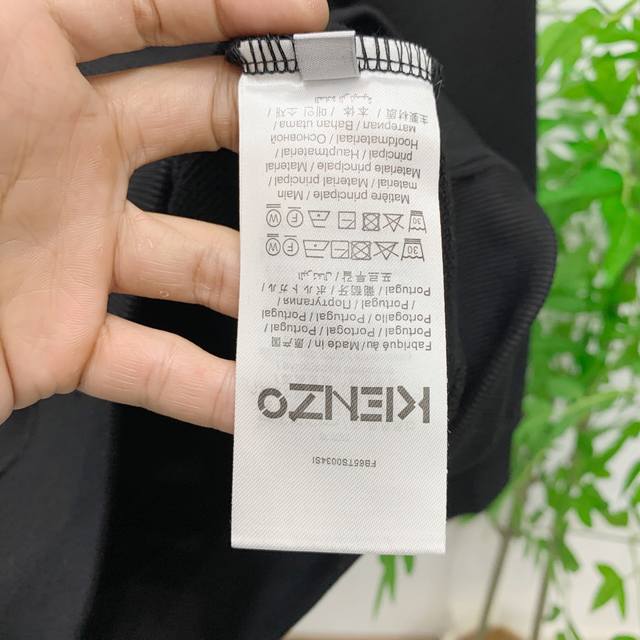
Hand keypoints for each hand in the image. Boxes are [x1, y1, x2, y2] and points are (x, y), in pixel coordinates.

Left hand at [0, 0, 327, 428]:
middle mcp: (68, 156)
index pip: (154, 15)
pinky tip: (262, 402)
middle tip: (350, 160)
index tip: (313, 23)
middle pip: (202, 137)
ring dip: (265, 283)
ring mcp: (74, 253)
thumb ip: (57, 5)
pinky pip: (153, 366)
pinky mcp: (64, 340)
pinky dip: (209, 388)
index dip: (236, 5)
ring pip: (199, 263)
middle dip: (279, 142)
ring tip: (333, 291)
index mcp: (31, 65)